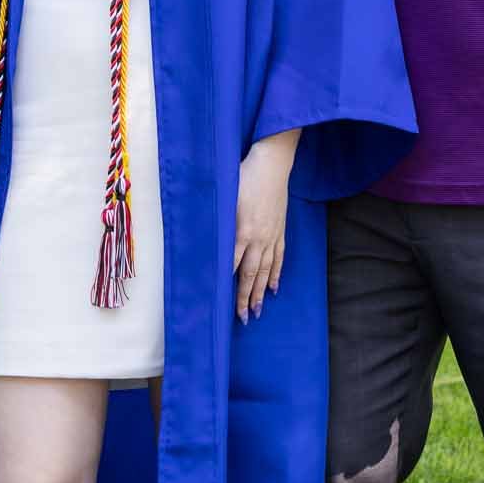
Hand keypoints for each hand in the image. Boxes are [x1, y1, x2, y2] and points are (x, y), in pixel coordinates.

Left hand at [234, 139, 289, 319]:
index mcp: (241, 231)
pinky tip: (274, 288)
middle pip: (251, 274)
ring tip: (258, 311)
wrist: (272, 164)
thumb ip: (216, 221)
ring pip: (266, 271)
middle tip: (243, 318)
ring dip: (262, 292)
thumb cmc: (243, 176)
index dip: (229, 286)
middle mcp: (258, 238)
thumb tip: (202, 238)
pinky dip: (276, 274)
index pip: (232, 266)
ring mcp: (271, 236)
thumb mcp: (224, 197)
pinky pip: (279, 258)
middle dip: (246, 298)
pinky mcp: (280, 231)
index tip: (223, 303)